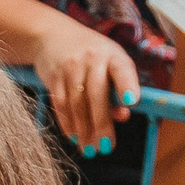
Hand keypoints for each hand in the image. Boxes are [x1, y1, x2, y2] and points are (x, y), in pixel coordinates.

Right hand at [31, 19, 137, 152]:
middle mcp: (91, 59)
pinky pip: (61, 104)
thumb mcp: (110, 64)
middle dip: (102, 123)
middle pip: (97, 94)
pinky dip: (68, 123)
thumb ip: (118, 89)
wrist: (53, 35)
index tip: (131, 102)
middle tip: (107, 147)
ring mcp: (70, 67)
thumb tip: (123, 117)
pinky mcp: (53, 77)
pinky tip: (74, 137)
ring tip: (90, 149)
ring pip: (77, 104)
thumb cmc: (91, 55)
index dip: (127, 85)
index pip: (122, 70)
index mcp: (112, 55)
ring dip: (84, 130)